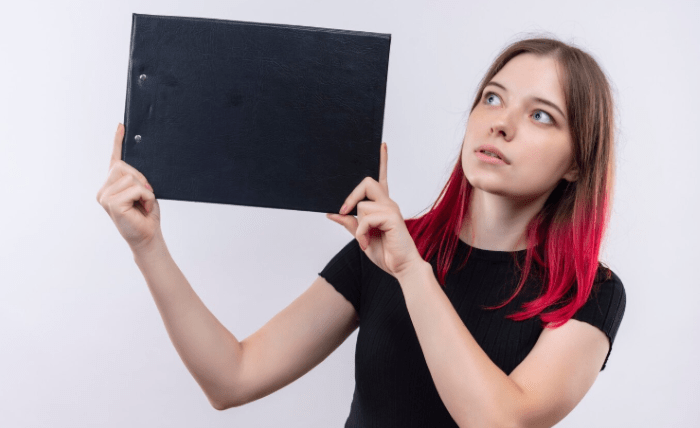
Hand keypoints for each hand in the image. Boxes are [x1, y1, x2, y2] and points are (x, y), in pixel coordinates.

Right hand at [96, 123, 161, 252]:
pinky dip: (145, 197)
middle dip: (140, 178)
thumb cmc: (146, 215)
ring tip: (143, 205)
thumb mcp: (143, 192)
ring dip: (144, 190)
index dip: (117, 141)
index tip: (121, 126)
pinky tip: (143, 208)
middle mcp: (104, 189)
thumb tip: (135, 165)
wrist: (148, 236)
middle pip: (123, 166)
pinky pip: (134, 188)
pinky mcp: (110, 203)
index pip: (114, 160)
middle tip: (146, 196)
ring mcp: (105, 196)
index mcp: (111, 185)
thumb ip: (136, 178)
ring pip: (130, 177)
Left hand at [326, 142, 424, 278]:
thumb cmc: (386, 253)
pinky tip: (367, 243)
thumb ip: (350, 224)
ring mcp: (391, 209)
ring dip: (358, 226)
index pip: (381, 178)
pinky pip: (365, 218)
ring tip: (365, 240)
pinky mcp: (392, 217)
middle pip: (367, 182)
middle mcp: (388, 203)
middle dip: (351, 196)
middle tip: (344, 212)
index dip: (382, 161)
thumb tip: (332, 213)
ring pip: (362, 204)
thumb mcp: (361, 237)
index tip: (382, 145)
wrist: (402, 268)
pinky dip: (361, 233)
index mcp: (383, 206)